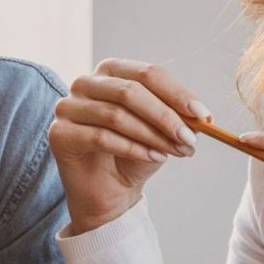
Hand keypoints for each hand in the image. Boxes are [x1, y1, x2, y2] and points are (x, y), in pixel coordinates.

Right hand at [48, 59, 211, 234]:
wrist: (109, 191)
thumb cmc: (134, 155)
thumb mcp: (161, 131)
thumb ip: (176, 117)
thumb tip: (200, 116)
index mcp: (111, 71)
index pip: (147, 73)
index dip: (178, 94)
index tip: (203, 116)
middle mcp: (86, 83)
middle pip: (130, 91)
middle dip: (165, 116)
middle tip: (190, 138)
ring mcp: (68, 107)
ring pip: (116, 115)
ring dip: (152, 135)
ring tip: (175, 151)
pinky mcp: (59, 134)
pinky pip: (100, 137)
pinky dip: (132, 148)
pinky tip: (153, 157)